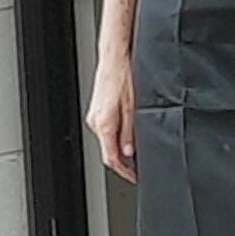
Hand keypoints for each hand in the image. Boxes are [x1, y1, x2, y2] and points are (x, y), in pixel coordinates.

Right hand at [85, 60, 136, 182]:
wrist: (114, 57)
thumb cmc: (125, 75)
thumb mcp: (134, 107)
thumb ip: (130, 132)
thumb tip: (129, 151)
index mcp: (104, 123)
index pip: (111, 157)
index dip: (124, 171)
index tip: (135, 177)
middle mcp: (95, 121)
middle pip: (108, 150)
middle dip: (124, 160)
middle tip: (139, 165)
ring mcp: (94, 116)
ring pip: (108, 139)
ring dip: (121, 147)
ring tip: (138, 148)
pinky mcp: (97, 110)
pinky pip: (107, 129)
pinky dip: (117, 135)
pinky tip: (130, 132)